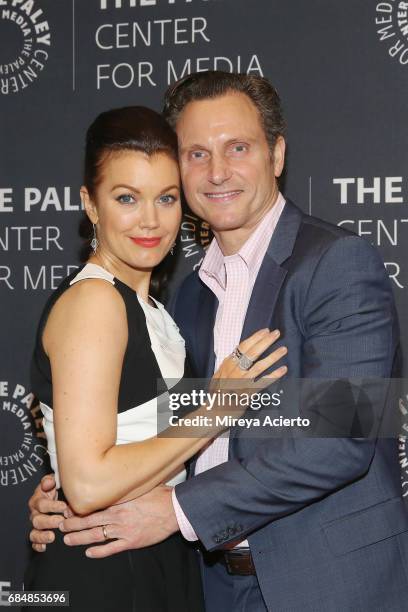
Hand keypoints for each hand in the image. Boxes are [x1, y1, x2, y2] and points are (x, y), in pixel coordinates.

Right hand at [28, 474, 70, 551]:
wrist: (56, 497)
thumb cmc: (55, 489)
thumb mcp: (53, 481)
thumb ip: (50, 480)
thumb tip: (48, 483)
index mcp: (38, 500)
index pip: (42, 504)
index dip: (52, 506)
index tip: (64, 507)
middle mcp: (35, 513)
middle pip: (37, 520)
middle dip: (49, 521)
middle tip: (60, 522)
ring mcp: (36, 525)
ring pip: (34, 532)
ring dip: (42, 535)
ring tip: (52, 537)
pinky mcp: (38, 534)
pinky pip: (34, 542)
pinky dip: (38, 545)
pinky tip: (44, 547)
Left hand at [60, 485, 177, 558]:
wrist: (173, 510)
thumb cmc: (159, 495)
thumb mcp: (139, 486)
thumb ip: (125, 486)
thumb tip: (114, 477)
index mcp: (118, 501)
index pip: (93, 504)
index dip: (78, 508)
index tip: (67, 508)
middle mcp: (117, 515)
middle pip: (89, 520)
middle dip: (73, 523)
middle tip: (61, 524)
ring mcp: (123, 530)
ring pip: (95, 535)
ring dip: (79, 538)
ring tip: (67, 540)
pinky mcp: (131, 541)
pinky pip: (111, 548)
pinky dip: (98, 551)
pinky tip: (88, 552)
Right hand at [211, 328, 286, 415]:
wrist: (213, 412)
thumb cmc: (218, 392)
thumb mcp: (219, 374)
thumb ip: (230, 363)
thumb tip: (241, 350)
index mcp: (227, 364)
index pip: (242, 347)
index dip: (255, 338)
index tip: (266, 331)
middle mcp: (233, 371)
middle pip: (251, 353)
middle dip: (265, 342)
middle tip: (277, 333)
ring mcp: (240, 383)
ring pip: (259, 366)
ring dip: (272, 357)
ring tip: (284, 349)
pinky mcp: (247, 394)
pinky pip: (263, 383)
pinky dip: (274, 376)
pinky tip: (283, 369)